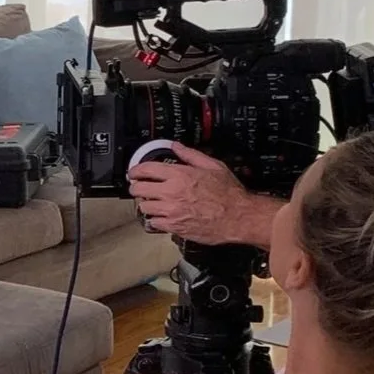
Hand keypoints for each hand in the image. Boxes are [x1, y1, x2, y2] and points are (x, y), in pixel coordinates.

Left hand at [127, 145, 273, 245]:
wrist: (239, 217)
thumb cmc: (229, 194)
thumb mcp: (213, 166)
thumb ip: (191, 155)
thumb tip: (176, 146)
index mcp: (180, 175)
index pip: (145, 169)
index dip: (135, 170)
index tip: (134, 172)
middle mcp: (172, 193)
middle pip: (138, 189)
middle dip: (137, 187)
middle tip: (140, 187)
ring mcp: (171, 211)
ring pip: (144, 207)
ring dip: (146, 204)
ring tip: (153, 202)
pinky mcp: (174, 227)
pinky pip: (153, 223)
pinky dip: (155, 220)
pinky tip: (162, 216)